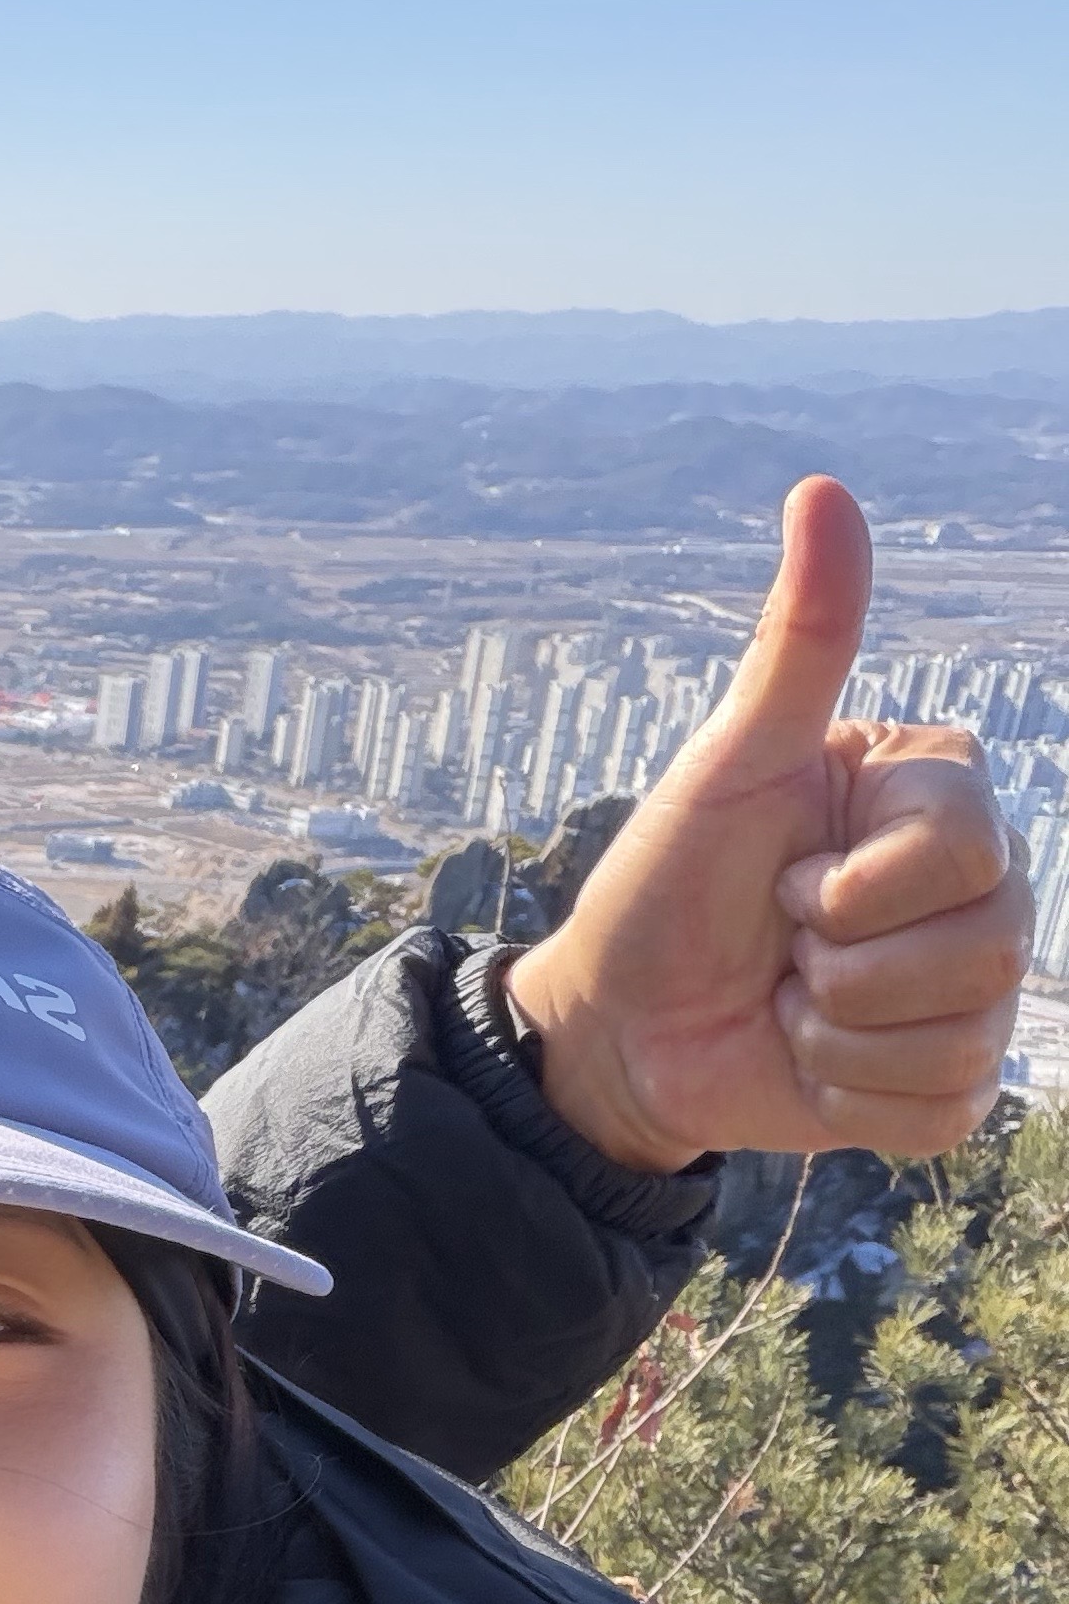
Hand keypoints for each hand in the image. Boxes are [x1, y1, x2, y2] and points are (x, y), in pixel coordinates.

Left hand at [505, 477, 1024, 1174]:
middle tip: (783, 944)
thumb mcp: (727, 762)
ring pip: (961, 1033)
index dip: (851, 887)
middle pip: (984, 945)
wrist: (620, 1024)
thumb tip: (823, 492)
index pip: (963, 847)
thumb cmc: (670, 885)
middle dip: (841, 963)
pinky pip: (940, 1110)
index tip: (784, 879)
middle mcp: (979, 890)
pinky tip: (807, 1061)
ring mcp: (968, 992)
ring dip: (839, 1034)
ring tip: (792, 998)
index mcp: (939, 798)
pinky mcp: (941, 1085)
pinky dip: (850, 1100)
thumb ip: (799, 640)